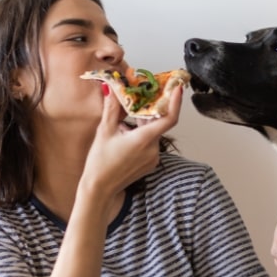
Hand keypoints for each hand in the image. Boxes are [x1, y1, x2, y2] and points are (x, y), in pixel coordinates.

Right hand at [80, 83, 181, 202]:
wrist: (99, 189)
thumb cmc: (100, 163)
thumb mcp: (104, 131)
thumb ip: (111, 108)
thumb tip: (111, 87)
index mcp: (144, 139)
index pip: (169, 118)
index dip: (175, 101)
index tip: (177, 88)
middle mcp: (153, 149)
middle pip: (159, 123)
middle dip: (151, 109)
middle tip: (143, 96)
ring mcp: (153, 158)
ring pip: (154, 133)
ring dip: (144, 122)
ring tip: (127, 117)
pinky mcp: (150, 164)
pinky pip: (150, 143)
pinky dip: (143, 134)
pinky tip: (127, 133)